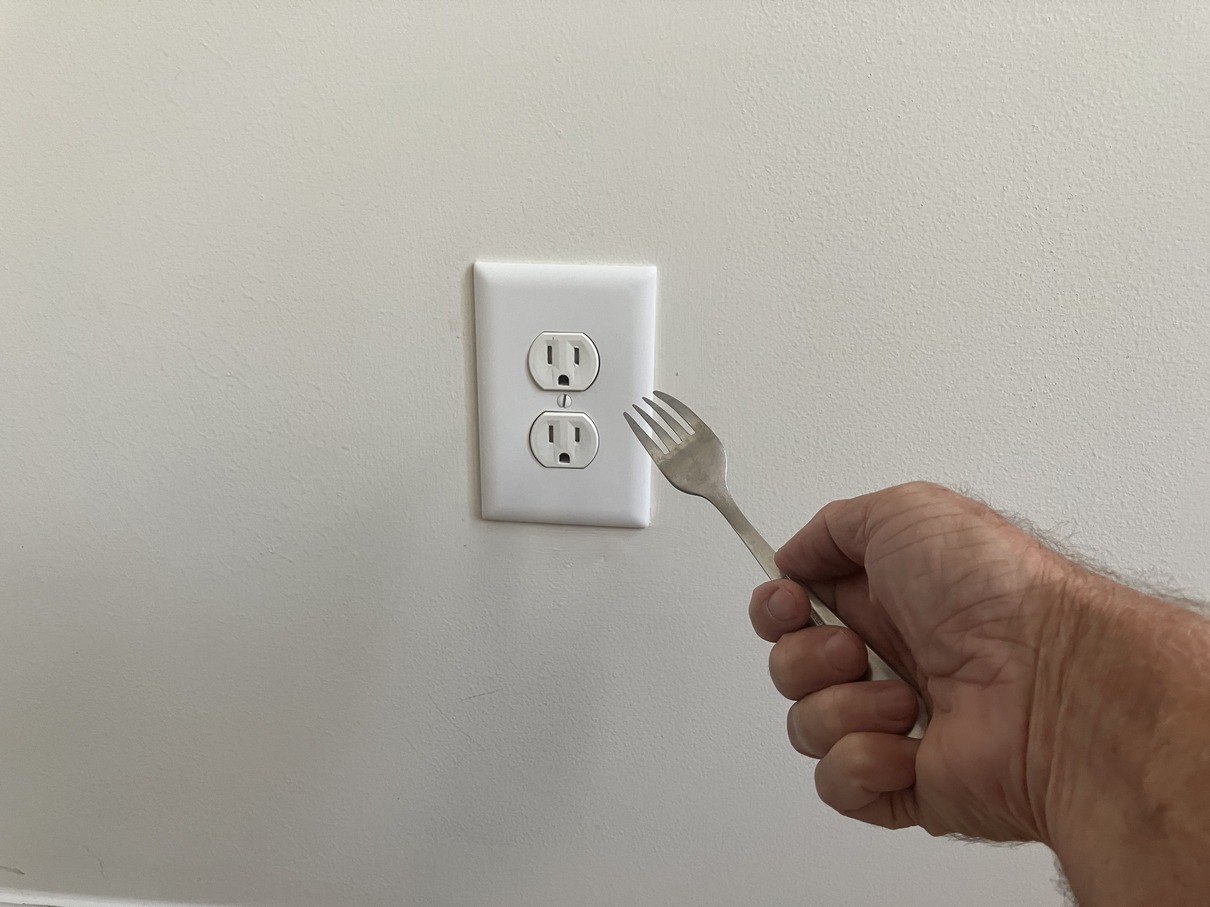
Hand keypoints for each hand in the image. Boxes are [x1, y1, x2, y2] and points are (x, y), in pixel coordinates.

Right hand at [748, 482, 1071, 841]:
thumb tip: (792, 558)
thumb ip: (833, 526)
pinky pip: (836, 782)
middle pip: (789, 667)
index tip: (789, 603)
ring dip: (846, 707)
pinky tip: (911, 745)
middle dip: (808, 657)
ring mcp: (892, 725)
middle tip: (858, 650)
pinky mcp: (901, 784)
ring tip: (908, 700)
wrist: (1054, 680)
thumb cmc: (993, 590)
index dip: (775, 609)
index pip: (792, 611)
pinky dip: (864, 762)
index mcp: (883, 599)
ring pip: (806, 725)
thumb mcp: (906, 510)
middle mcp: (886, 659)